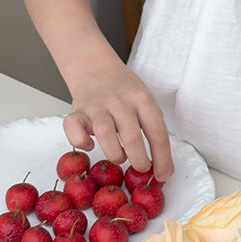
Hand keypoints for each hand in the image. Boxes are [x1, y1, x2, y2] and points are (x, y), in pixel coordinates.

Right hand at [63, 62, 173, 182]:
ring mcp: (97, 105)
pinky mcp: (76, 111)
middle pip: (132, 137)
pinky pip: (74, 129)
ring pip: (105, 134)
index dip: (162, 158)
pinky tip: (89, 145)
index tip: (162, 175)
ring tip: (119, 156)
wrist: (95, 67)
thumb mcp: (145, 103)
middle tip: (141, 168)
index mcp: (142, 99)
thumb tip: (166, 170)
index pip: (157, 132)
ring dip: (115, 154)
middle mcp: (120, 101)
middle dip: (139, 161)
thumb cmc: (123, 89)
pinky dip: (81, 142)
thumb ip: (155, 133)